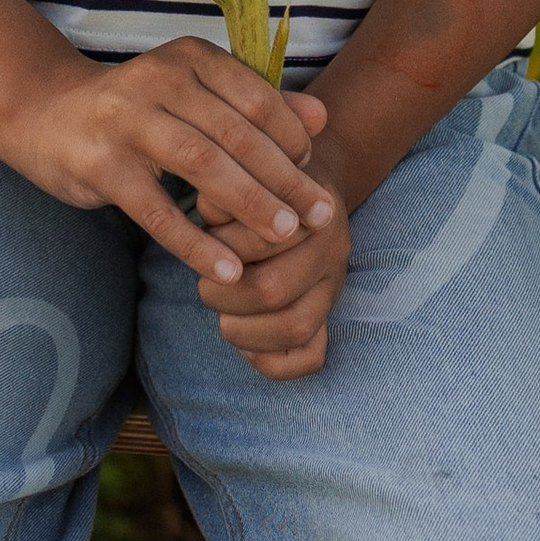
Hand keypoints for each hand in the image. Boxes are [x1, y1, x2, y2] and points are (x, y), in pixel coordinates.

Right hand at [0, 38, 333, 292]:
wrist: (45, 113)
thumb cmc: (136, 110)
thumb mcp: (195, 95)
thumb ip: (257, 104)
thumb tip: (323, 116)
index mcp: (189, 58)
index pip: (257, 98)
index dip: (294, 139)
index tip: (314, 176)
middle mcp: (158, 79)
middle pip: (236, 133)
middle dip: (285, 178)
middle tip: (322, 215)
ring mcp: (126, 121)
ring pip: (202, 164)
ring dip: (250, 204)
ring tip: (285, 236)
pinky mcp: (100, 165)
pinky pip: (157, 211)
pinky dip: (195, 244)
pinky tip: (227, 270)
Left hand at [201, 193, 352, 380]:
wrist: (308, 194)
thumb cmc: (264, 188)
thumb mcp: (246, 179)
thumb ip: (226, 195)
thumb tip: (209, 212)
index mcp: (313, 210)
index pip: (262, 241)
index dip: (221, 249)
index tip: (206, 244)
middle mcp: (332, 250)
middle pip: (271, 290)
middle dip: (224, 295)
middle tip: (206, 287)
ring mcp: (333, 288)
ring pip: (294, 327)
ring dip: (243, 331)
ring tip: (223, 316)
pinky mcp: (328, 319)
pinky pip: (311, 358)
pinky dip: (270, 361)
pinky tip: (245, 344)